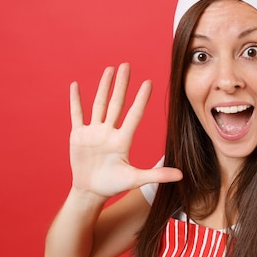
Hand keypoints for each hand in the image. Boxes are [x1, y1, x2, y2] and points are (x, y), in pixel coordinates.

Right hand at [68, 63, 181, 198]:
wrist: (91, 191)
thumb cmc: (113, 185)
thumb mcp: (135, 180)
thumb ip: (157, 175)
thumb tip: (181, 175)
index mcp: (122, 140)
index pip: (134, 115)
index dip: (140, 99)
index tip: (148, 83)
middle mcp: (109, 132)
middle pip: (116, 103)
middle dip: (122, 84)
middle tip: (127, 65)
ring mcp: (93, 132)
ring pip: (99, 104)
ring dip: (103, 87)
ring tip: (109, 70)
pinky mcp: (78, 136)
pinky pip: (77, 114)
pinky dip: (75, 100)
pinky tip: (75, 86)